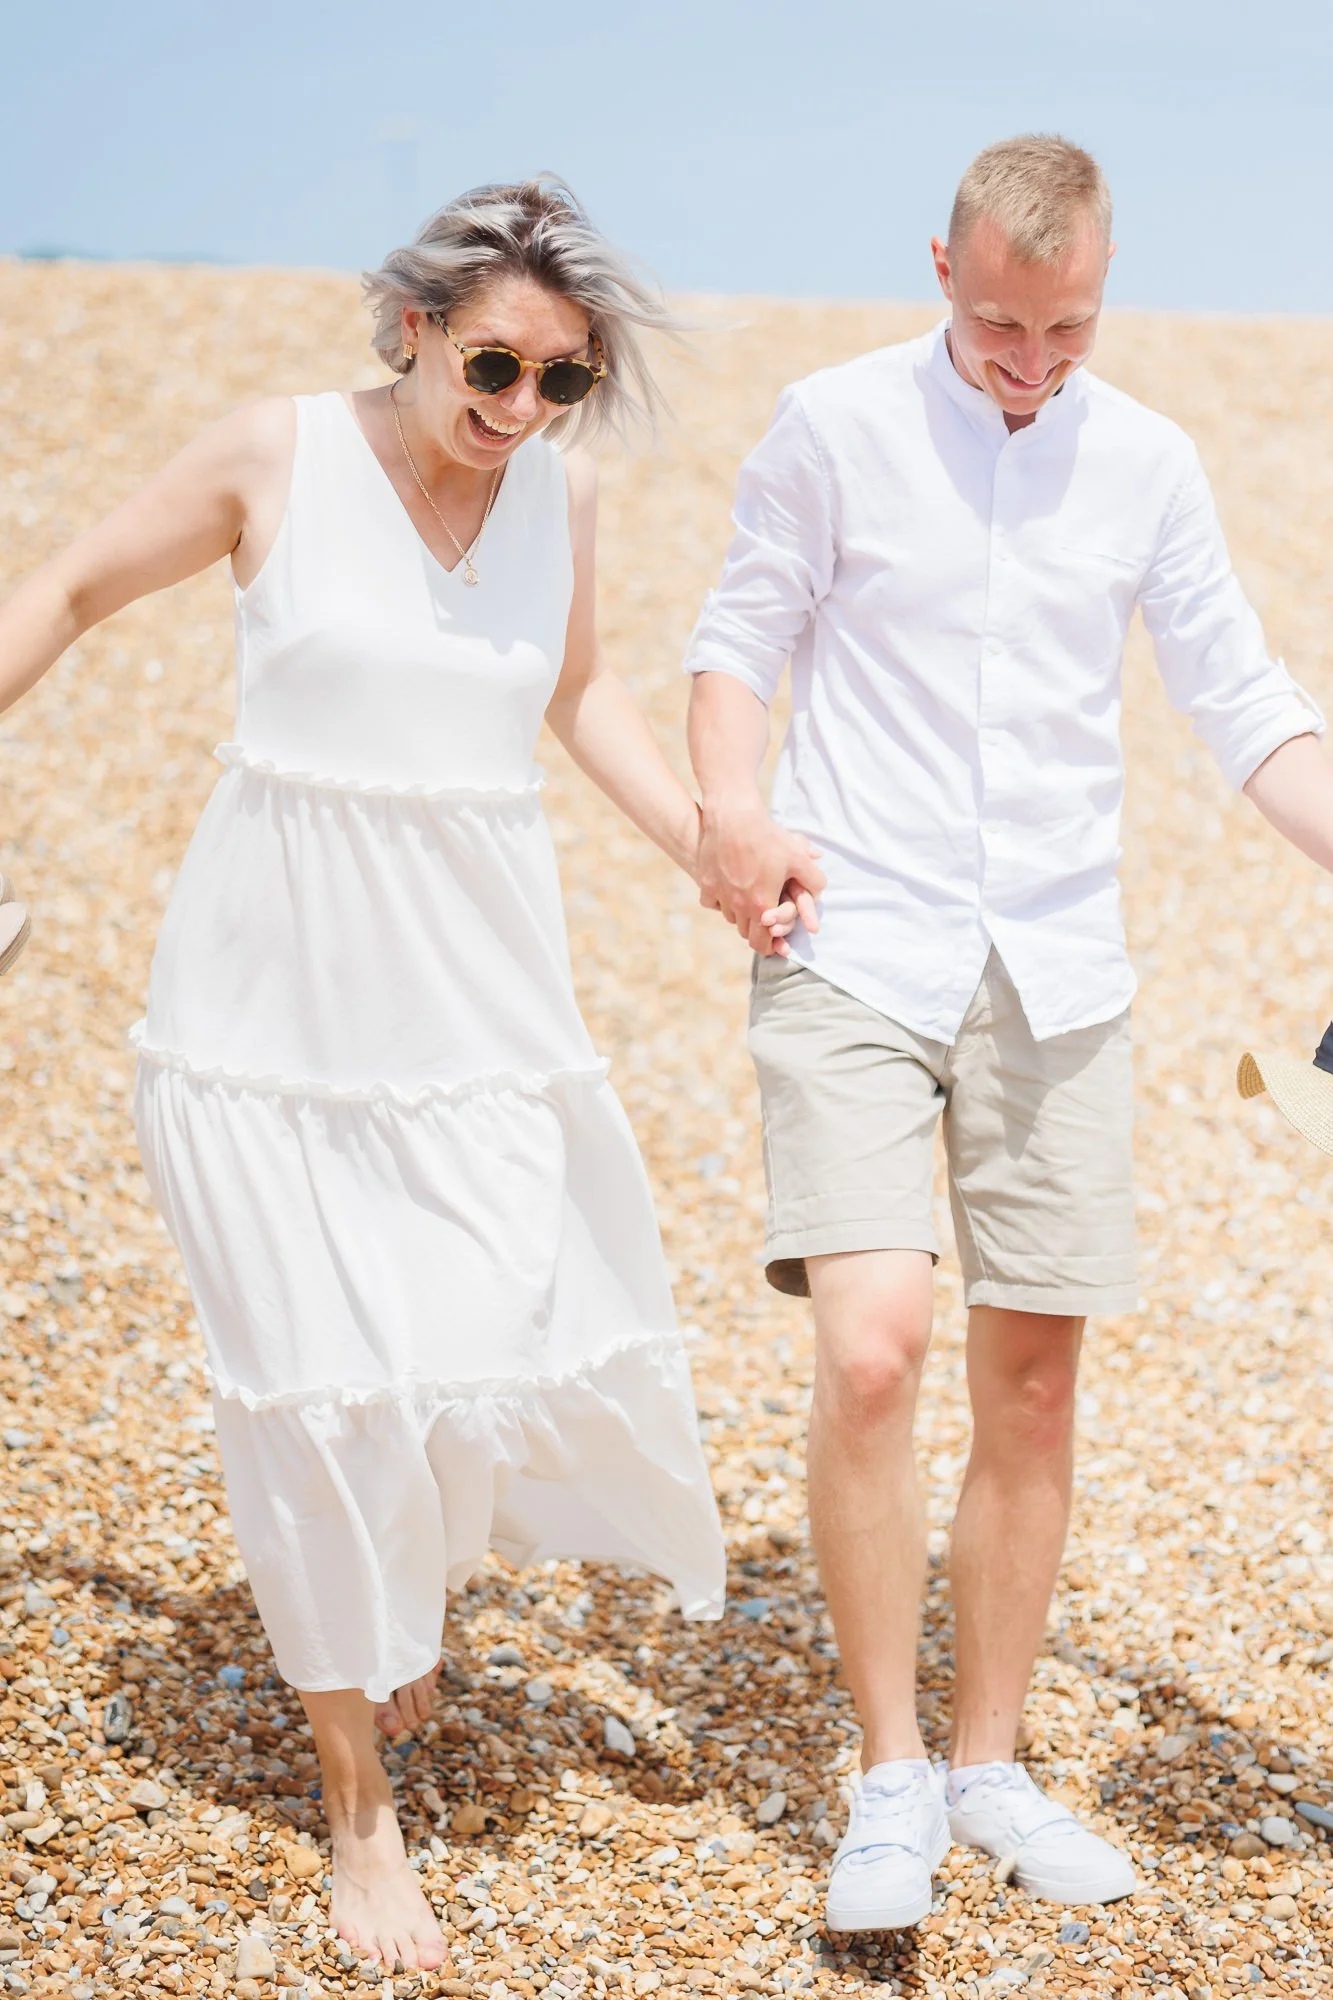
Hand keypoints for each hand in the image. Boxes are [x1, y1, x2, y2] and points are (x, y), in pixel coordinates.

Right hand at [697, 794, 824, 955]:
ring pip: (731, 918)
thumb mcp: (798, 858)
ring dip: (741, 916)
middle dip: (758, 933)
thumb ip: (814, 880)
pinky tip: (728, 892)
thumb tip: (819, 893)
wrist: (732, 817)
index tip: (775, 944)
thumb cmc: (767, 838)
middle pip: (746, 933)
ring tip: (750, 905)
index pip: (763, 942)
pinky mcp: (706, 884)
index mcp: (762, 906)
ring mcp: (720, 896)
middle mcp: (738, 906)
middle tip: (765, 926)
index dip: (770, 946)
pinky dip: (721, 902)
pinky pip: (713, 903)